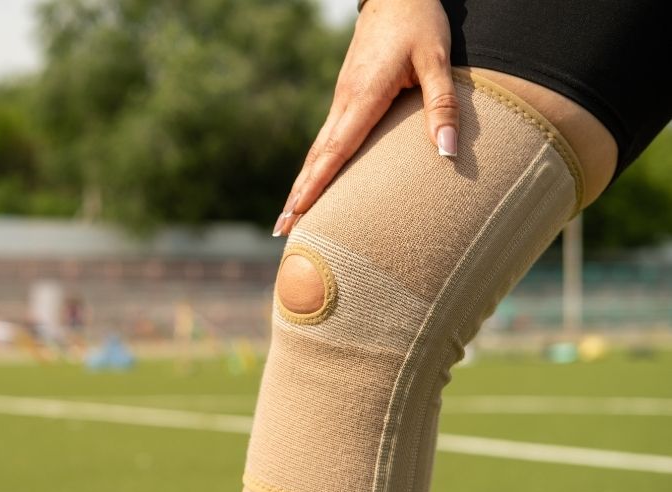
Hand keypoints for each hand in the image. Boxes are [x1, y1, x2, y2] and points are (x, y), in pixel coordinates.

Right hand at [272, 0, 458, 235]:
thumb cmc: (419, 22)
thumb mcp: (438, 60)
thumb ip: (443, 106)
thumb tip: (448, 152)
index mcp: (363, 96)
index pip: (335, 150)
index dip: (317, 184)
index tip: (299, 212)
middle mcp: (344, 102)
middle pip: (316, 158)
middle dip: (297, 195)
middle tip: (281, 231)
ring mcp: (342, 100)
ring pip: (317, 151)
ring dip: (301, 184)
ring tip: (288, 217)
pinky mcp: (346, 97)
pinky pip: (326, 140)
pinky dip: (314, 167)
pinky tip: (313, 181)